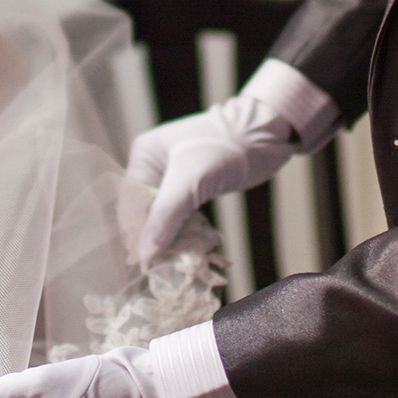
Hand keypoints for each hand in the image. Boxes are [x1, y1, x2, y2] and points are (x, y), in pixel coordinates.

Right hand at [127, 94, 297, 256]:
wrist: (267, 133)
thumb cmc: (225, 147)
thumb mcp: (190, 181)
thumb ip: (166, 217)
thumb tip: (145, 255)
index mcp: (144, 156)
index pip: (131, 203)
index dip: (139, 232)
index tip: (148, 261)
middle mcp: (156, 166)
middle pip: (148, 212)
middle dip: (160, 237)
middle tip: (170, 264)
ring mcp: (177, 176)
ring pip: (168, 216)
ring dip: (178, 236)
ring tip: (187, 258)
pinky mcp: (197, 186)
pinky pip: (186, 215)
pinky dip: (192, 230)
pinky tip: (201, 244)